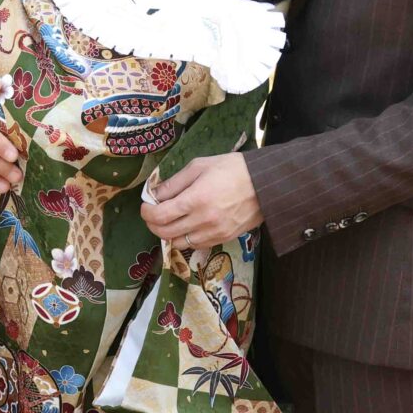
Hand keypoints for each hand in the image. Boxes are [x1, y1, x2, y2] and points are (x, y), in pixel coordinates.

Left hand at [140, 154, 261, 247]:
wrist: (267, 185)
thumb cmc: (233, 169)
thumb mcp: (200, 166)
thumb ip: (175, 182)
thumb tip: (155, 194)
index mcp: (195, 200)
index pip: (160, 215)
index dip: (147, 212)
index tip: (146, 205)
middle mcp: (203, 221)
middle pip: (166, 233)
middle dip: (153, 224)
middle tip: (152, 214)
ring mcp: (214, 233)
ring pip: (179, 243)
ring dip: (168, 234)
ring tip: (168, 221)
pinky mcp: (224, 239)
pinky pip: (196, 245)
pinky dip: (186, 238)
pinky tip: (186, 226)